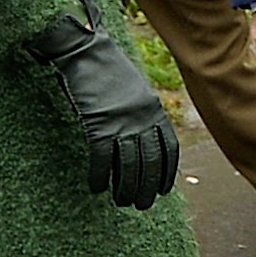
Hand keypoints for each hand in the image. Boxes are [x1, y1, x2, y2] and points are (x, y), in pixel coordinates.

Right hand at [27, 9, 179, 208]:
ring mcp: (122, 122)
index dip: (166, 173)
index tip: (162, 191)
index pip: (168, 150)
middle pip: (149, 163)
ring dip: (125, 188)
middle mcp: (143, 119)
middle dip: (146, 188)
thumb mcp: (137, 90)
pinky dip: (100, 176)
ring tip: (121, 201)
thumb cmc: (110, 70)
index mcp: (155, 110)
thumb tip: (145, 139)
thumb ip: (144, 114)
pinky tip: (97, 187)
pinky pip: (102, 158)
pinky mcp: (99, 124)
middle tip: (140, 205)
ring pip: (128, 166)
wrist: (87, 52)